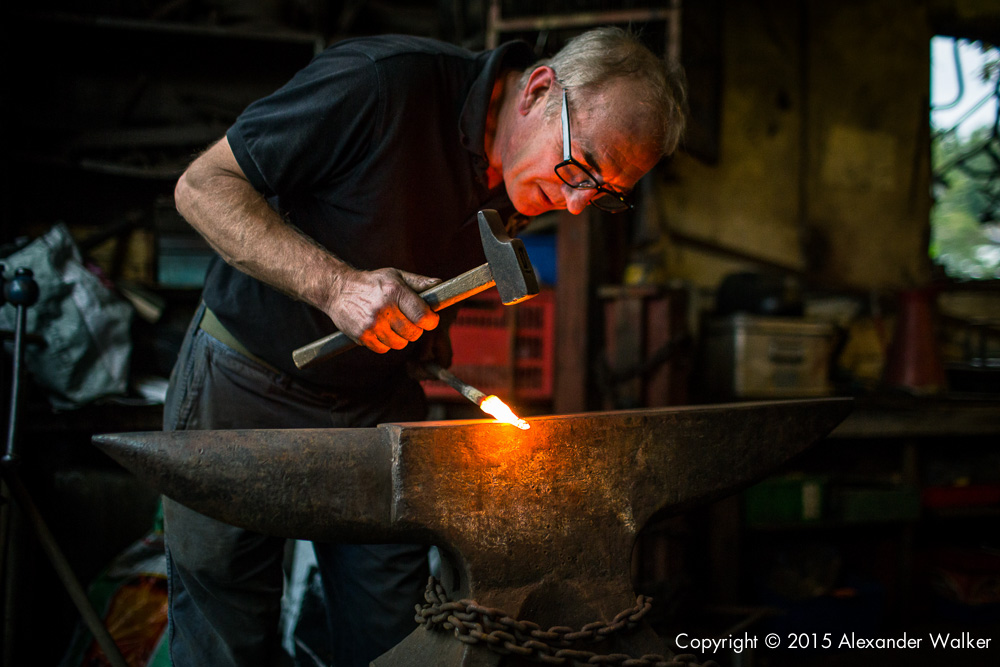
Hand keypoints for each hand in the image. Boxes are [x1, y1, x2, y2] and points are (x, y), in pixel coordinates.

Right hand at [326, 267, 440, 353]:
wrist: (338, 289)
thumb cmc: (372, 282)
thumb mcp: (396, 276)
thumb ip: (419, 283)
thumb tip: (441, 285)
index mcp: (395, 291)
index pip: (423, 316)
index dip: (431, 321)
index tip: (429, 319)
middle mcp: (384, 308)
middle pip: (414, 333)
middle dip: (415, 329)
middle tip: (408, 321)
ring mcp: (372, 324)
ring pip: (400, 344)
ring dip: (400, 337)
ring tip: (392, 324)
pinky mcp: (361, 335)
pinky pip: (384, 349)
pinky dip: (385, 342)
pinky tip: (380, 329)